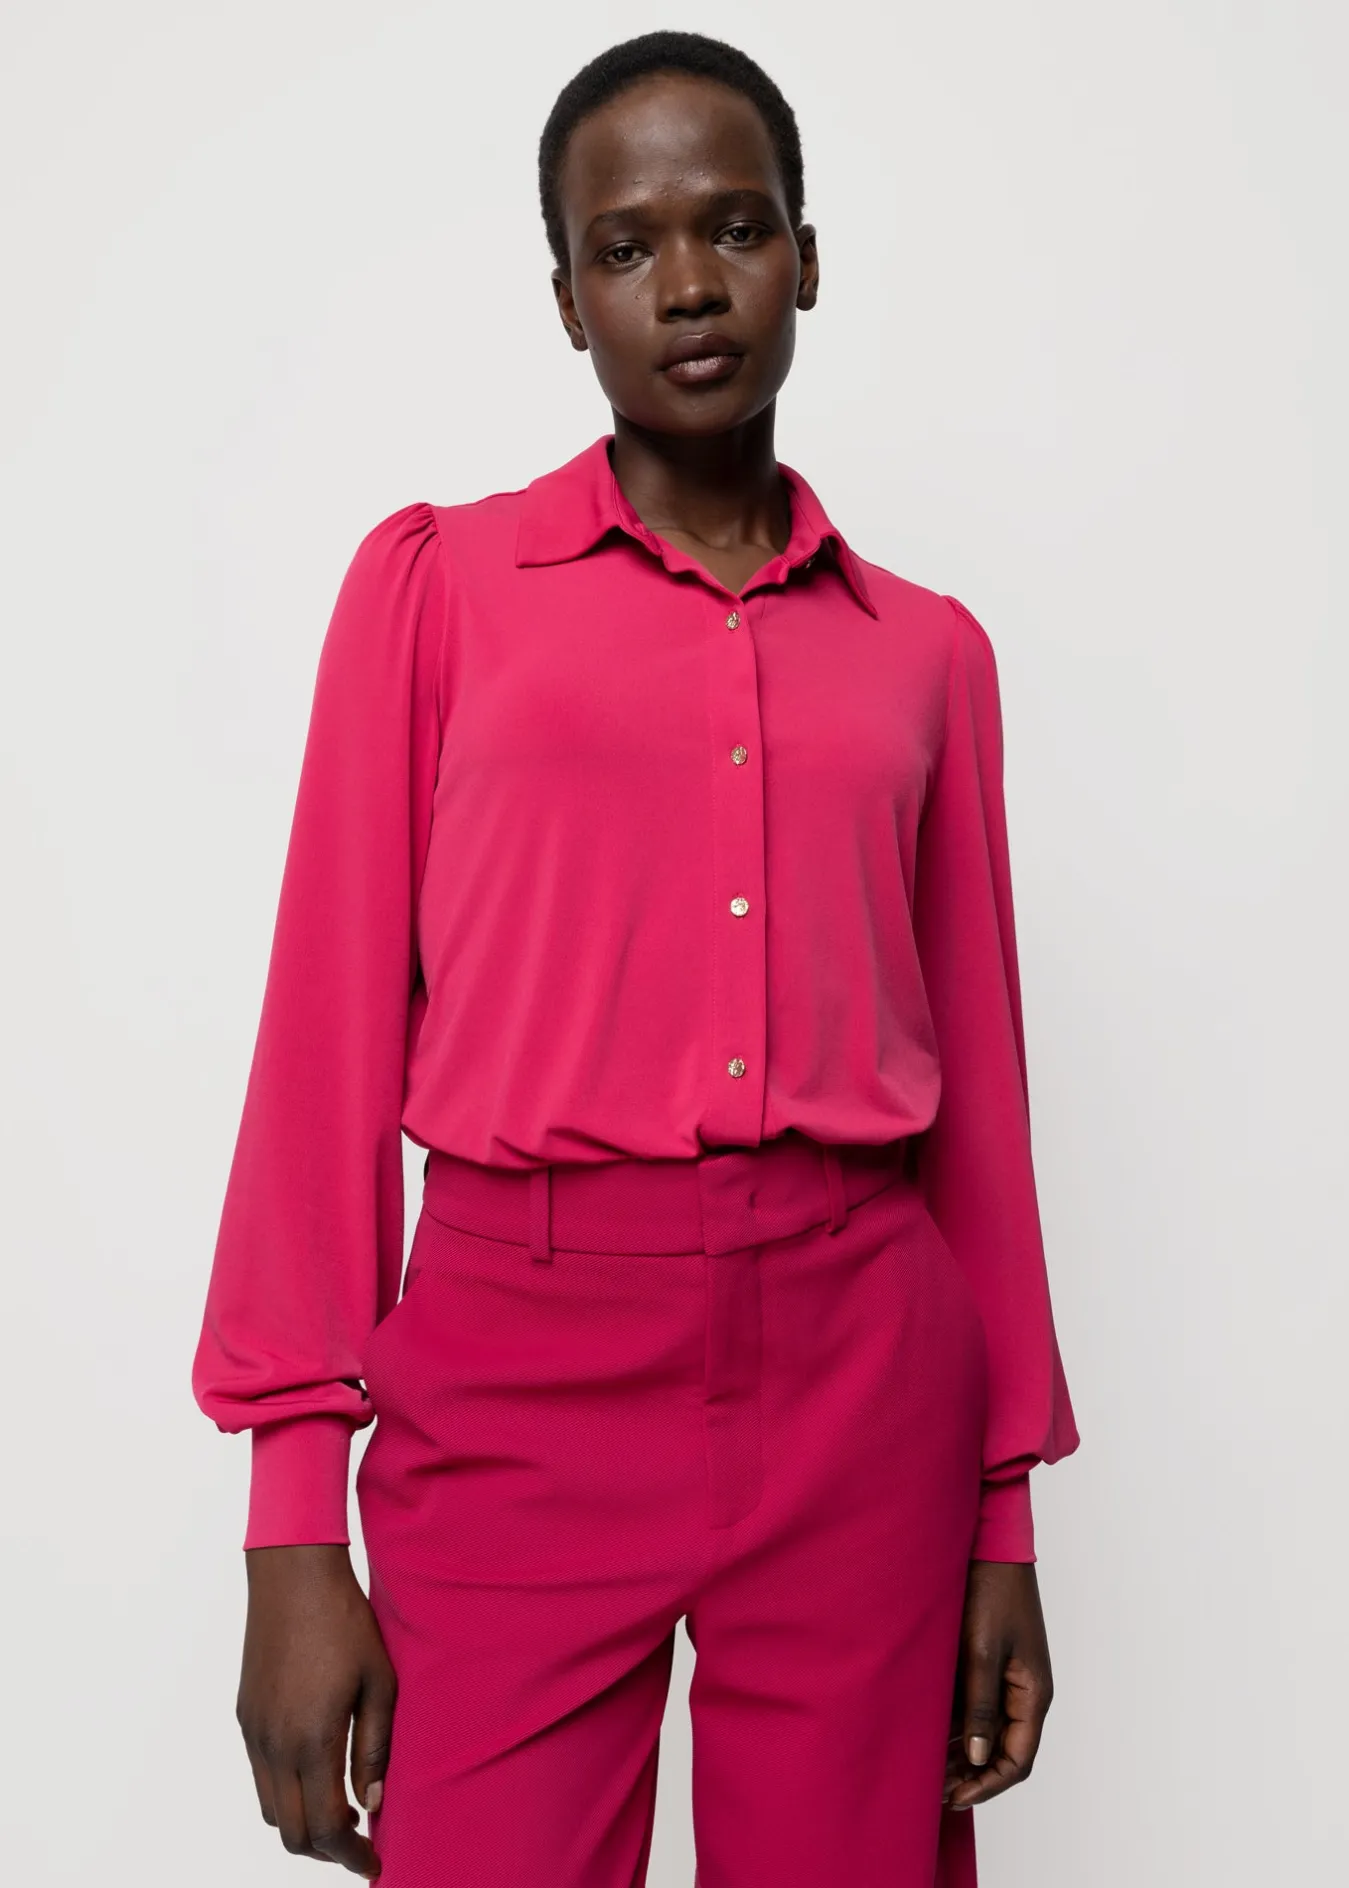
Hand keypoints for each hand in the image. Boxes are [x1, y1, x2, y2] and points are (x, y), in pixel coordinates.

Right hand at [237, 1544, 395, 1874]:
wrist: (293, 1575)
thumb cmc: (345, 1622)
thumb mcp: (379, 1682)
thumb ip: (375, 1748)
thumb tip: (373, 1802)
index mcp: (312, 1740)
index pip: (326, 1828)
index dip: (351, 1856)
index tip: (374, 1864)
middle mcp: (274, 1745)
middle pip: (293, 1832)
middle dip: (328, 1850)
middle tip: (361, 1844)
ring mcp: (254, 1732)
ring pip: (272, 1810)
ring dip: (304, 1824)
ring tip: (342, 1810)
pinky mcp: (245, 1716)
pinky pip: (260, 1776)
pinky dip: (286, 1794)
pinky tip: (316, 1774)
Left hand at [943, 1559, 1052, 1809]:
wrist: (989, 1541)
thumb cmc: (992, 1590)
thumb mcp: (983, 1650)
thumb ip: (980, 1704)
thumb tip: (975, 1756)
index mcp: (1033, 1693)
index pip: (1018, 1759)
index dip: (988, 1784)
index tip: (955, 1798)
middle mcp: (1023, 1692)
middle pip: (1001, 1750)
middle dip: (970, 1775)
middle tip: (933, 1792)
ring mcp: (1005, 1677)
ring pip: (985, 1730)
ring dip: (959, 1752)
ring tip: (925, 1769)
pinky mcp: (986, 1661)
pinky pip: (974, 1705)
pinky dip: (953, 1724)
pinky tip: (925, 1733)